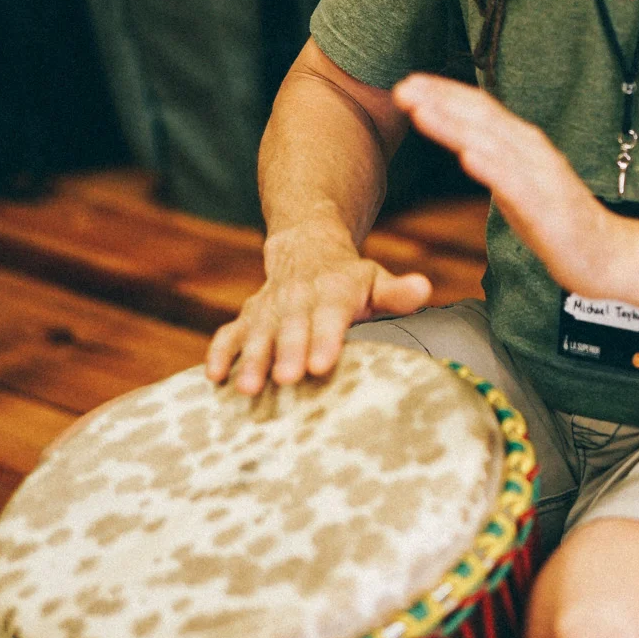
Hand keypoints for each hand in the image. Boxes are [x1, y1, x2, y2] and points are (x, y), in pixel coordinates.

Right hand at [204, 222, 430, 393]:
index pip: (329, 316)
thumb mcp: (374, 280)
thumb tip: (424, 288)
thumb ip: (396, 292)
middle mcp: (297, 300)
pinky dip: (219, 353)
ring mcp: (268, 309)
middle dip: (287, 352)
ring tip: (248, 388)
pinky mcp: (247, 318)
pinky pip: (228, 334)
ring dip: (251, 359)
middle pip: (291, 327)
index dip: (325, 339)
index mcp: (332, 292)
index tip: (321, 364)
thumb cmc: (349, 280)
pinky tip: (214, 378)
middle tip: (287, 379)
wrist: (306, 249)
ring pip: (257, 333)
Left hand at [394, 75, 620, 293]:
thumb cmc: (560, 223)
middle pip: (482, 117)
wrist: (608, 256)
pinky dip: (492, 167)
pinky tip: (467, 156)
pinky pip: (517, 185)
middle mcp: (533, 152)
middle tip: (403, 87)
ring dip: (455, 125)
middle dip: (441, 100)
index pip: (480, 109)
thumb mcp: (519, 186)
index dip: (444, 94)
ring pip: (492, 144)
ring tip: (421, 111)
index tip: (408, 84)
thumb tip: (466, 147)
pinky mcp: (548, 208)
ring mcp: (541, 177)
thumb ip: (497, 163)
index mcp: (524, 145)